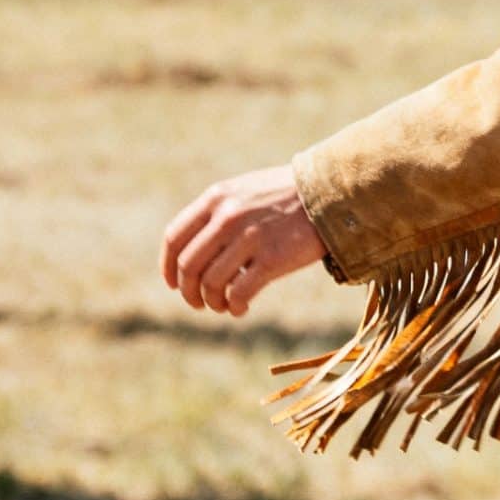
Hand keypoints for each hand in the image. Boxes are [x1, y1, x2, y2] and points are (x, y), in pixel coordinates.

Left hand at [162, 164, 326, 315]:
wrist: (331, 193)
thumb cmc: (289, 195)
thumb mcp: (246, 191)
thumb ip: (218, 213)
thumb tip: (193, 251)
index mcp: (216, 198)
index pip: (174, 238)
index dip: (168, 267)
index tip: (174, 284)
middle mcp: (228, 217)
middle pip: (189, 265)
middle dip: (189, 291)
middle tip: (198, 303)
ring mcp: (250, 238)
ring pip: (211, 283)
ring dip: (212, 302)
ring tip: (223, 306)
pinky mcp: (273, 258)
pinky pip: (240, 292)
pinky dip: (235, 306)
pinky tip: (241, 308)